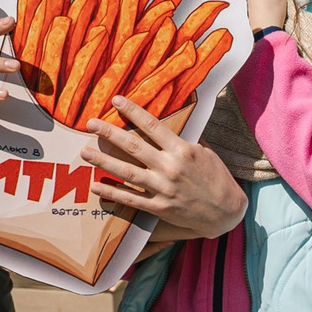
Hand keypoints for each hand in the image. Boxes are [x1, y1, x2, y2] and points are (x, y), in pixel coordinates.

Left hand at [82, 97, 246, 238]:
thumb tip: (168, 121)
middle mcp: (170, 168)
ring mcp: (162, 189)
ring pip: (127, 172)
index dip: (132, 111)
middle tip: (90, 124)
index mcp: (182, 150)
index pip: (152, 125)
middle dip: (109, 133)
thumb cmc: (216, 177)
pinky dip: (112, 193)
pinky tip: (96, 186)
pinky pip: (131, 199)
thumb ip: (184, 139)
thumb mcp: (204, 152)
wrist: (226, 211)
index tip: (116, 100)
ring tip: (84, 153)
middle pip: (133, 146)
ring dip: (103, 162)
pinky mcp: (159, 208)